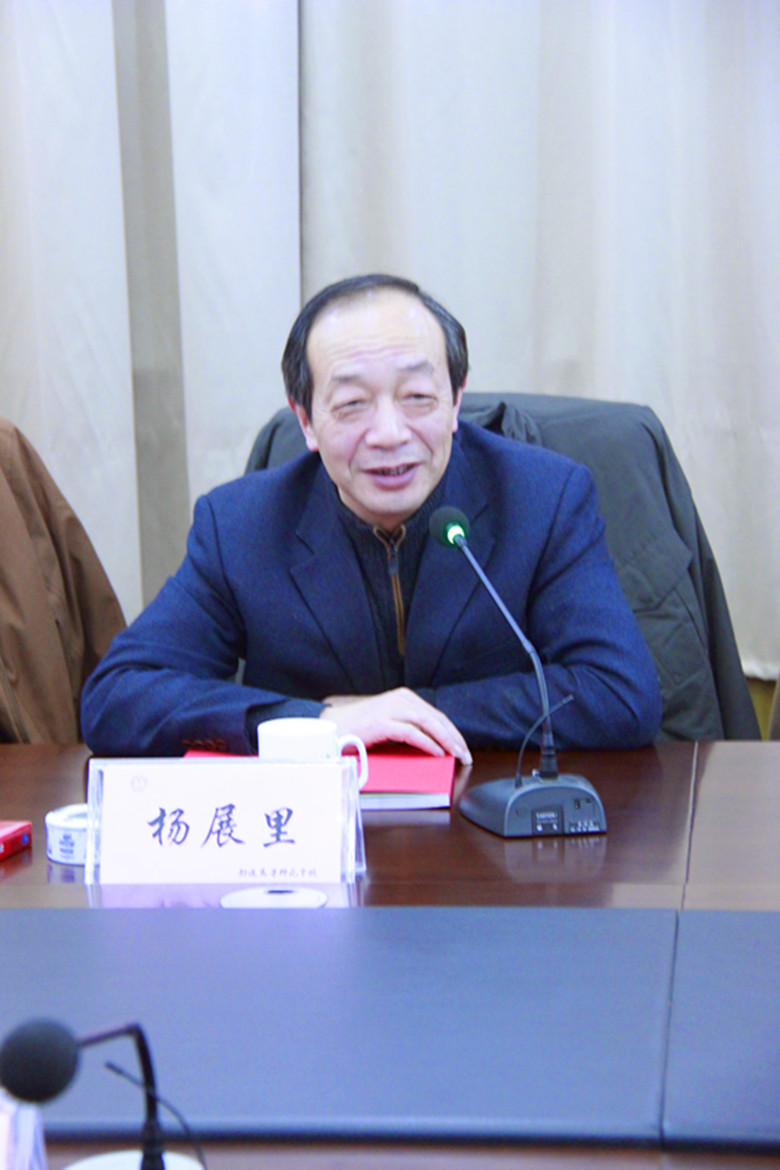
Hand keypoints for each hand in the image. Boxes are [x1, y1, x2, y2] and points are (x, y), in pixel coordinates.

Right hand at [321, 688, 471, 764]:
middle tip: (466, 754)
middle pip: (436, 718)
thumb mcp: (389, 723)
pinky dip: (428, 743)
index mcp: (403, 697)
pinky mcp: (382, 722)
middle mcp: (400, 699)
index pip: (435, 714)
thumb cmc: (360, 728)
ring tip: (457, 755)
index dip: (452, 731)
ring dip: (446, 741)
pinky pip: (412, 733)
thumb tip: (434, 743)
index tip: (462, 746)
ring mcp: (391, 709)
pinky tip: (438, 753)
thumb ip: (408, 727)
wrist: (331, 727)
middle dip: (454, 737)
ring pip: (428, 723)